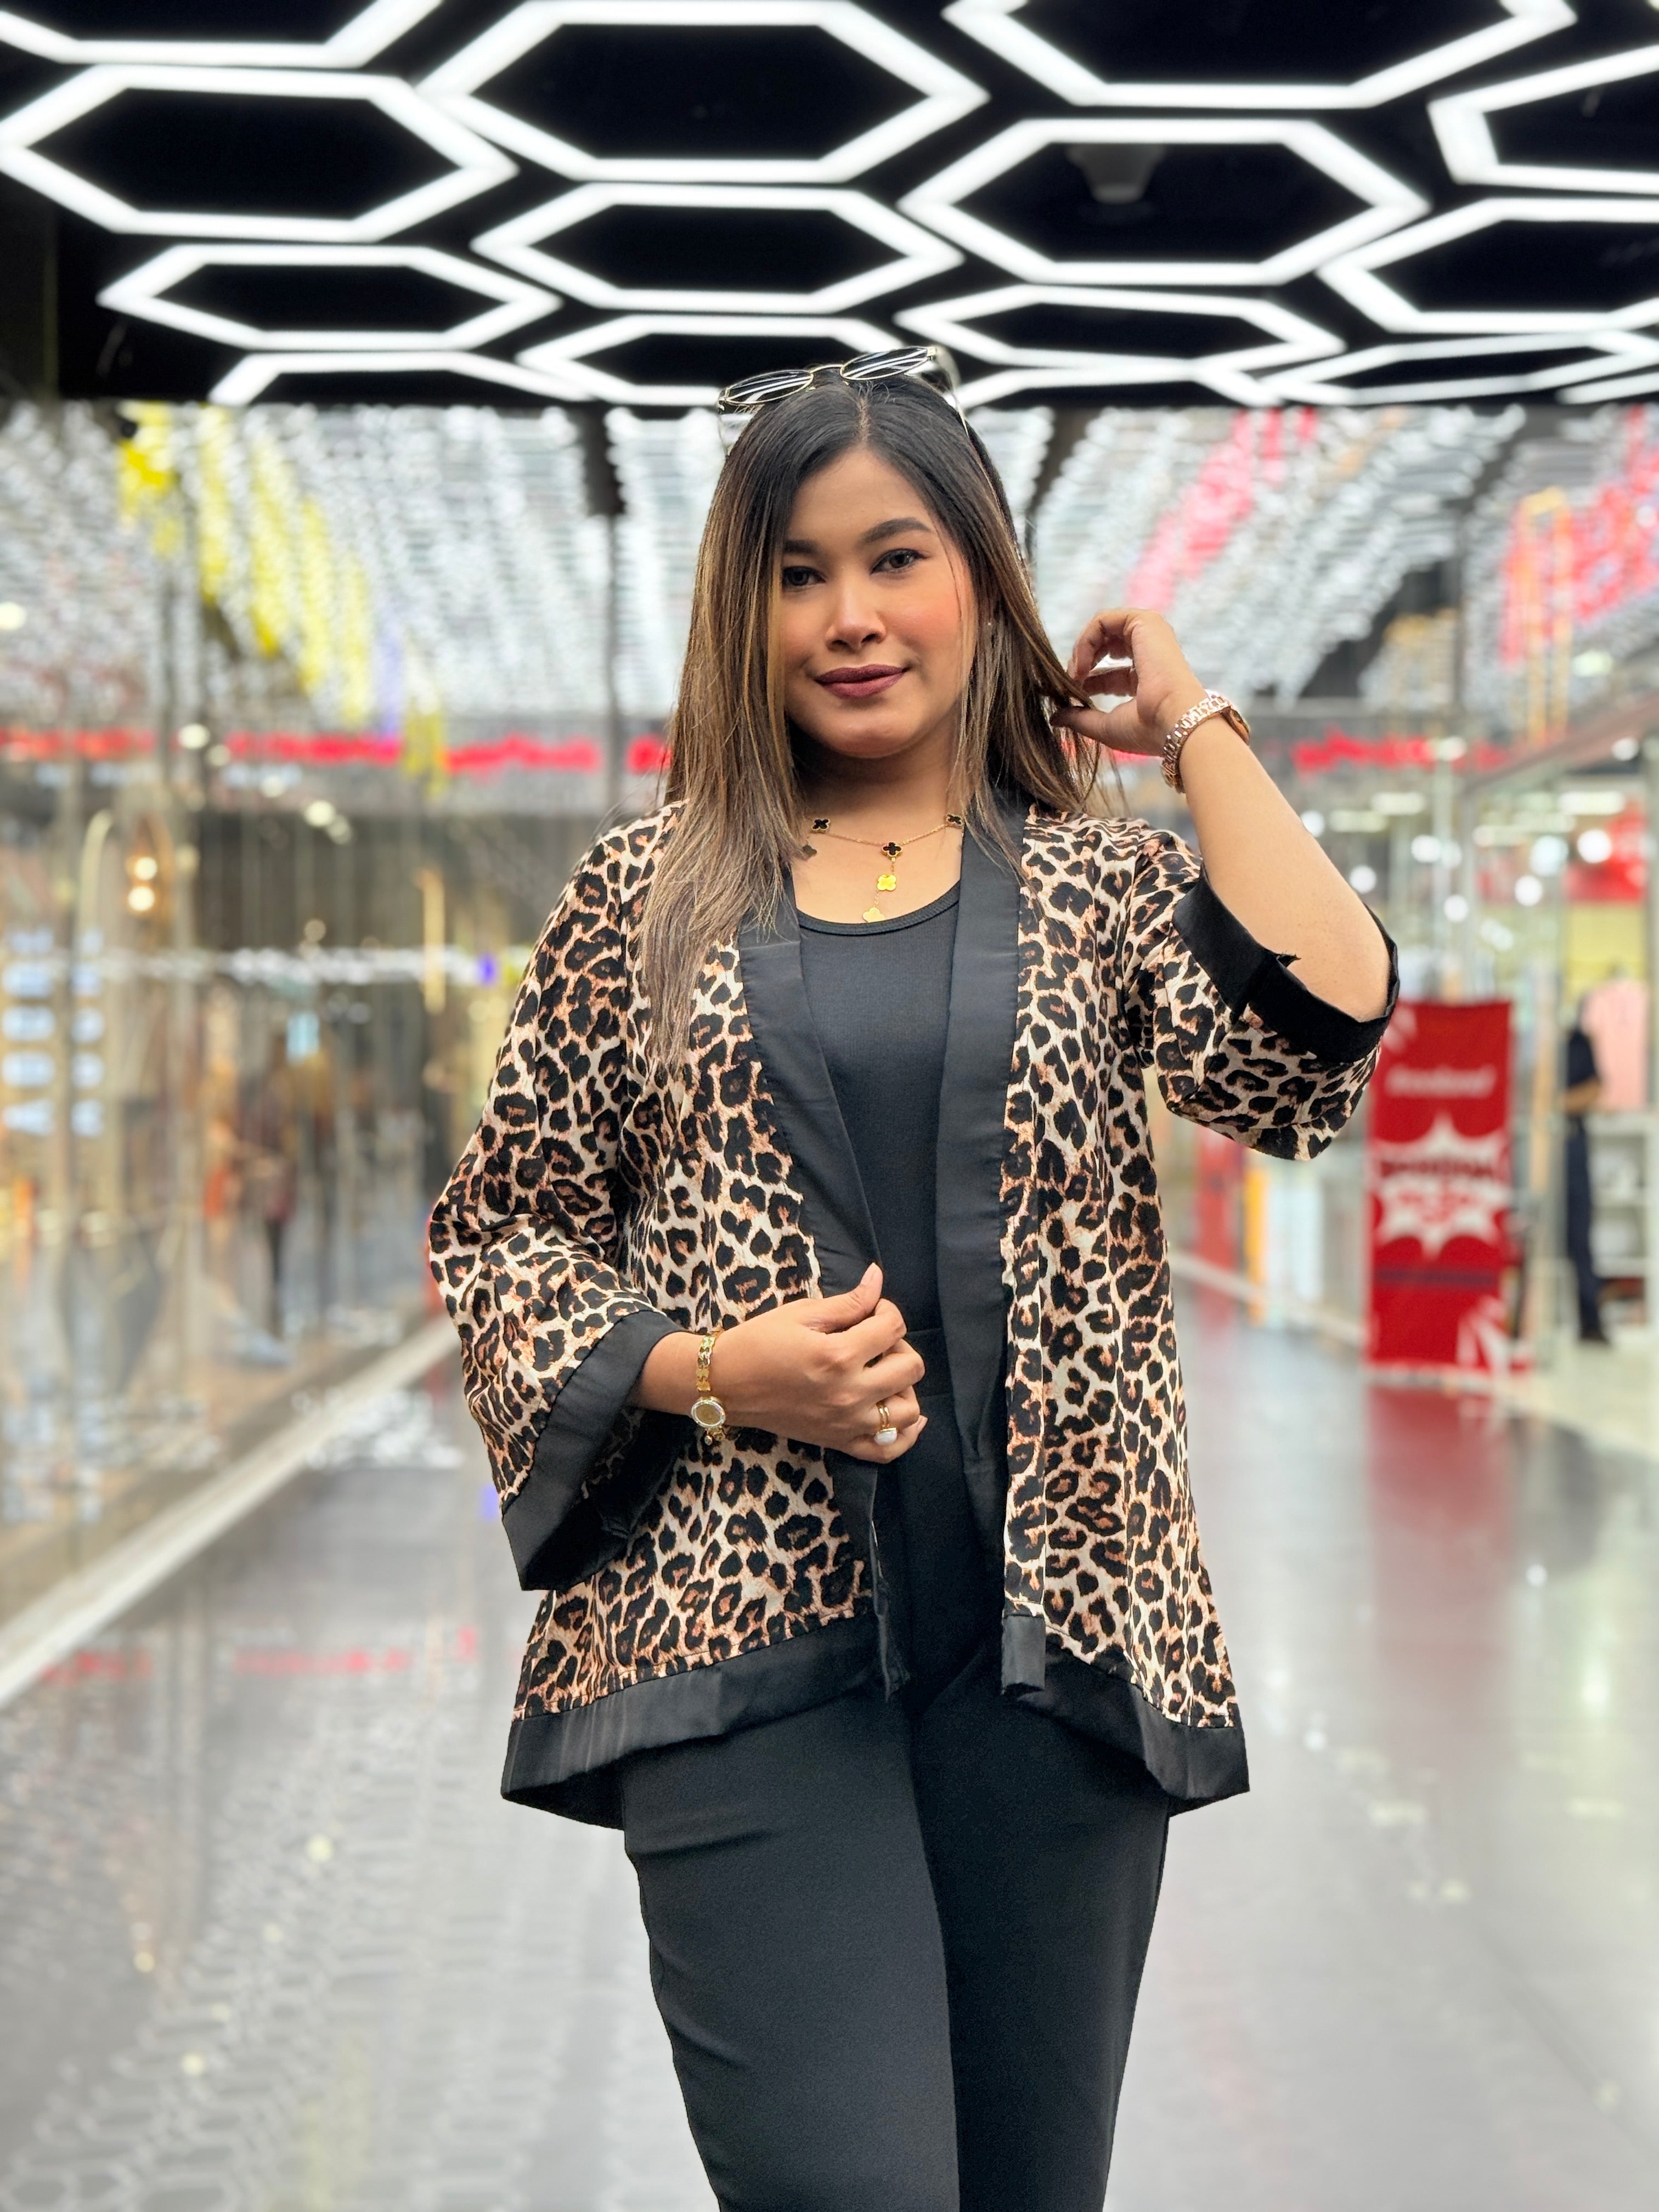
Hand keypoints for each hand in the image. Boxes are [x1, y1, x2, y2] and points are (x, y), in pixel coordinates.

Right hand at [635, 1263, 927, 1463]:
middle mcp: (849, 1393)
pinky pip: (887, 1451)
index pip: (892, 1327)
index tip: (871, 1309)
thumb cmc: (758, 1342)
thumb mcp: (801, 1313)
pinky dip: (905, 1436)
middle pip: (910, 1367)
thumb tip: (878, 1278)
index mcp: (838, 1356)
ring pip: (909, 1411)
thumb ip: (848, 1302)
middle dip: (899, 1345)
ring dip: (905, 1387)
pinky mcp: (839, 1442)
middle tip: (875, 1339)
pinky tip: (905, 1415)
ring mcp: (846, 1423)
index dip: (887, 1309)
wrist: (725, 1384)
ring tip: (884, 1373)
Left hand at [1052, 607, 1205, 758]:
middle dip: (1080, 662)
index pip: (1108, 674)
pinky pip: (1103, 621)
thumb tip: (1054, 717)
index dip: (1085, 681)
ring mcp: (1148, 635)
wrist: (1173, 720)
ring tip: (1074, 675)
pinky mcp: (1144, 622)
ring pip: (1101, 629)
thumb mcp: (1105, 726)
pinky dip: (1085, 640)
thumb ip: (1080, 718)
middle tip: (1070, 682)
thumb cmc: (1147, 729)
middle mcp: (1148, 653)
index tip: (1071, 695)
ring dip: (1081, 650)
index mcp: (1146, 679)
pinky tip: (1081, 666)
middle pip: (1103, 646)